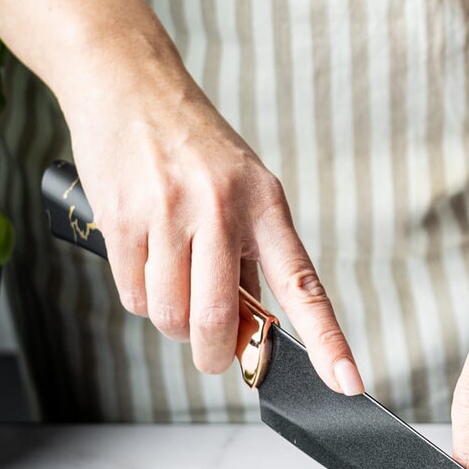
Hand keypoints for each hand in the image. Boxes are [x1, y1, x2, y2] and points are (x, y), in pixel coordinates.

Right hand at [61, 42, 363, 395]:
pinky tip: (146, 263)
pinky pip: (132, 294)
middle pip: (218, 320)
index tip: (347, 382)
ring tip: (174, 283)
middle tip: (214, 356)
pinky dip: (139, 295)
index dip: (327, 341)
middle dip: (214, 354)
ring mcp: (169, 213)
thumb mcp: (245, 190)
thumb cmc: (195, 147)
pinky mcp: (122, 218)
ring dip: (171, 321)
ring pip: (169, 315)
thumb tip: (251, 331)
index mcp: (267, 206)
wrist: (131, 86)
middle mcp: (222, 210)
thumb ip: (251, 257)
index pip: (304, 287)